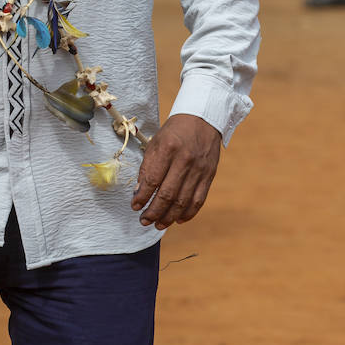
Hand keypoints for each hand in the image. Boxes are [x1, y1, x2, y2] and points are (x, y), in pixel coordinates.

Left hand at [131, 113, 220, 229]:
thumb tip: (138, 192)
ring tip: (158, 224)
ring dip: (169, 217)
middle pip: (167, 194)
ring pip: (183, 201)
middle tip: (144, 220)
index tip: (134, 206)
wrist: (203, 119)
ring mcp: (199, 169)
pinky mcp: (209, 176)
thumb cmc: (175, 131)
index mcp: (168, 148)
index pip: (152, 179)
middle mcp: (184, 160)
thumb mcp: (156, 142)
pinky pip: (198, 200)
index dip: (142, 196)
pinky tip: (178, 220)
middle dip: (153, 212)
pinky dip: (188, 213)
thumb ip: (147, 166)